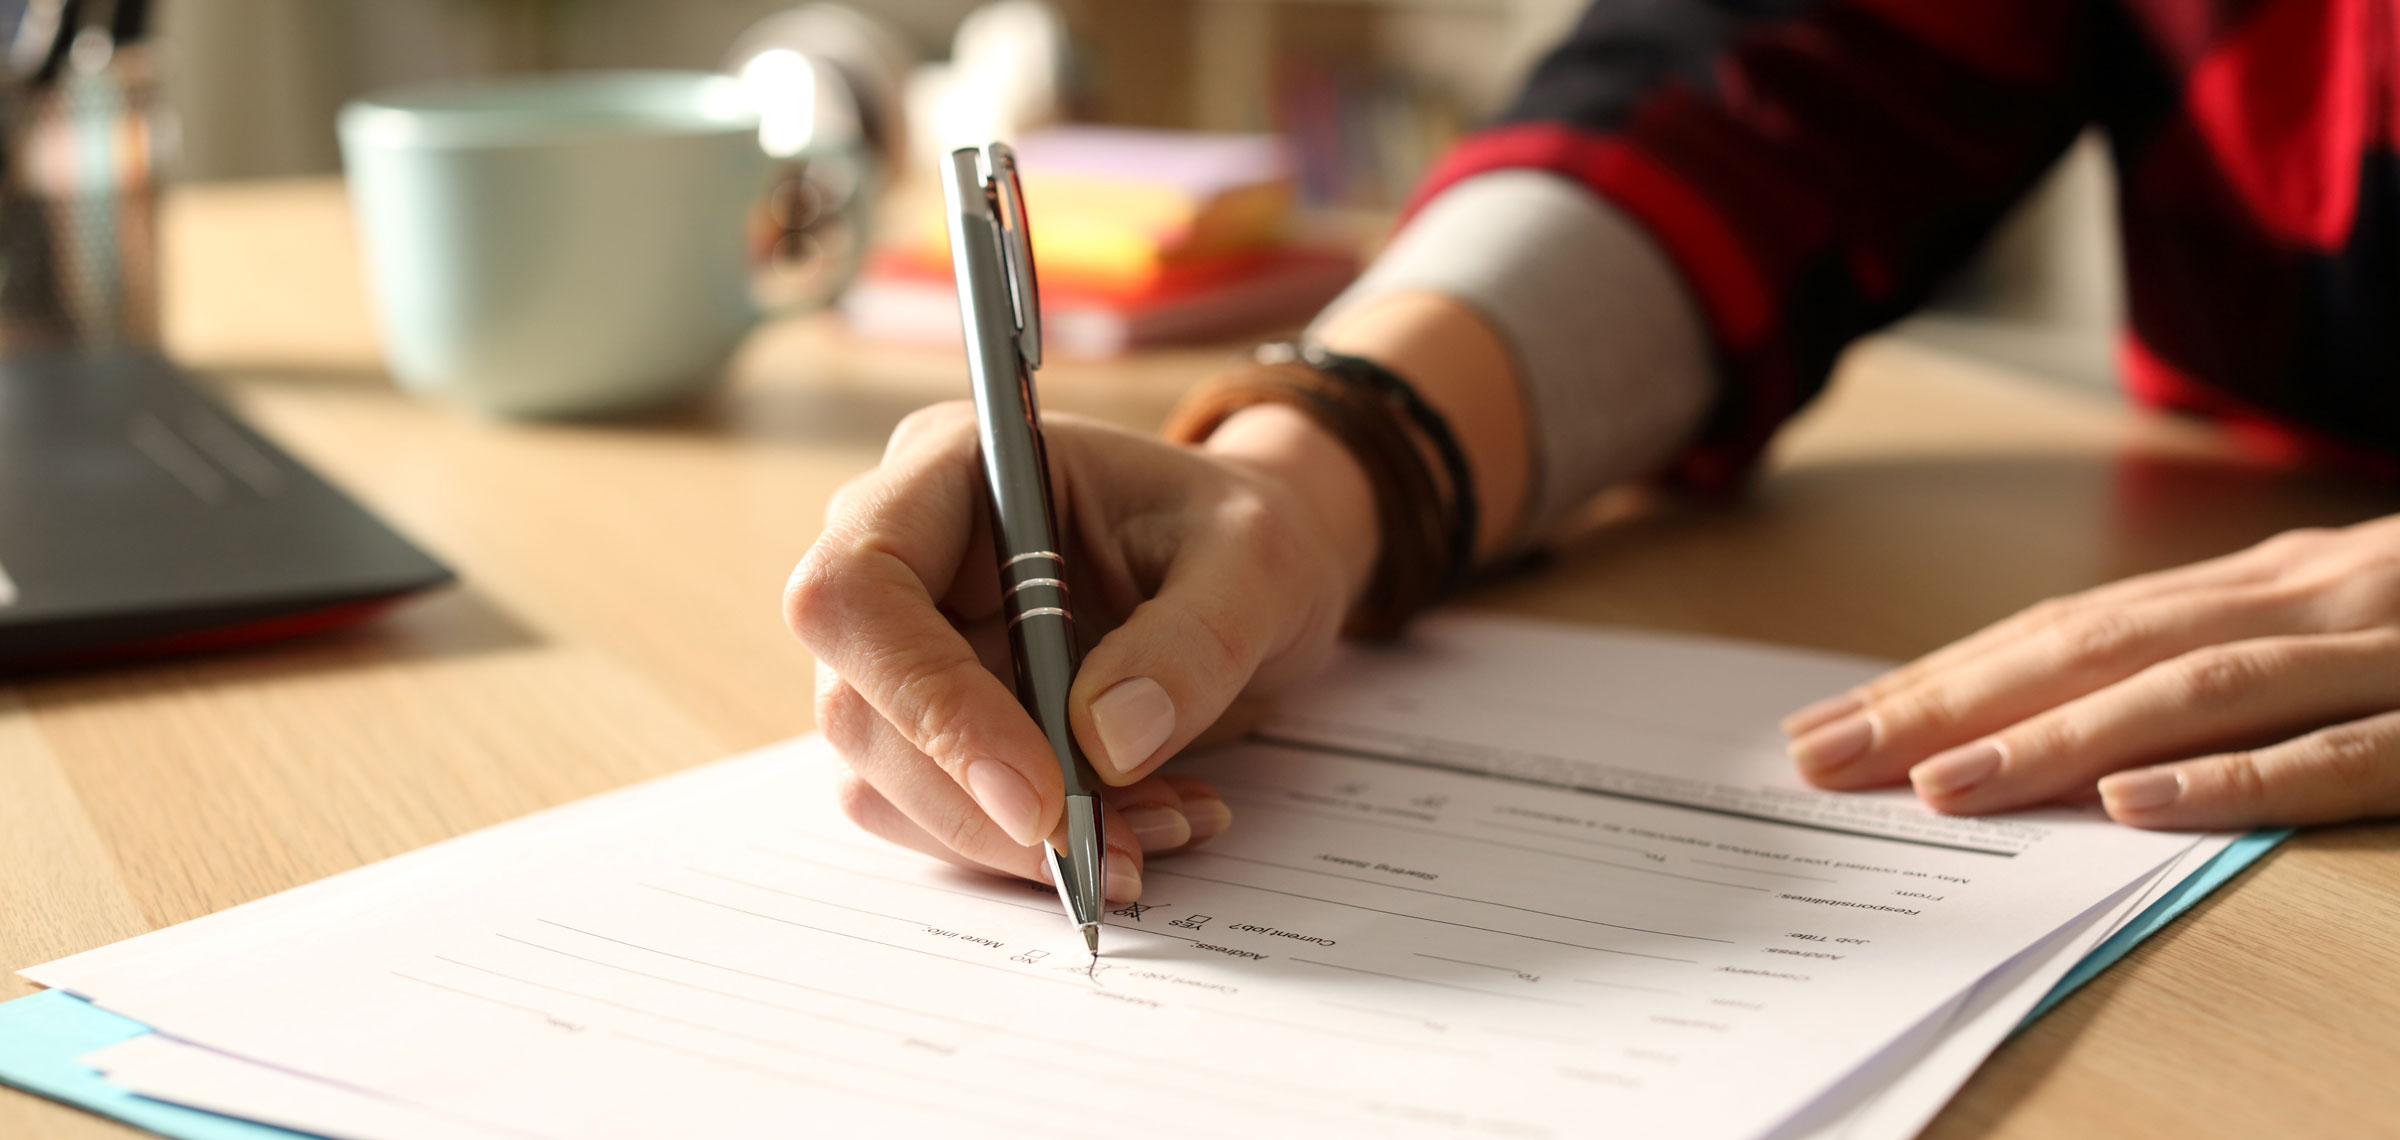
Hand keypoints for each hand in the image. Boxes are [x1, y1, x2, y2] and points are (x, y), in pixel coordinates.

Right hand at [786, 401, 1373, 898]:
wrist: (1255, 578)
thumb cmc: (1245, 538)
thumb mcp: (1259, 563)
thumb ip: (1195, 641)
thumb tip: (1107, 742)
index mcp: (952, 471)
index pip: (857, 589)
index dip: (927, 701)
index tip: (1037, 796)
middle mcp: (903, 558)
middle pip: (856, 708)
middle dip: (981, 806)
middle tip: (1113, 853)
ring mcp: (903, 649)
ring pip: (882, 785)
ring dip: (1011, 843)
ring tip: (1159, 829)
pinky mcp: (930, 726)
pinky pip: (939, 817)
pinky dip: (1031, 850)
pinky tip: (1139, 824)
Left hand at [1782, 516, 2399, 828]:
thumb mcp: (2338, 615)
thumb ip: (2222, 648)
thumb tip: (2075, 718)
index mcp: (2268, 580)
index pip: (2067, 628)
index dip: (1940, 673)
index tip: (1825, 724)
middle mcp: (2308, 598)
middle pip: (2093, 649)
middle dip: (1947, 703)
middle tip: (1821, 758)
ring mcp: (2388, 653)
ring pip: (2192, 693)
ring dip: (2055, 739)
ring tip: (1941, 784)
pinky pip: (2342, 754)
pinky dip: (2236, 778)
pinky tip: (2138, 803)